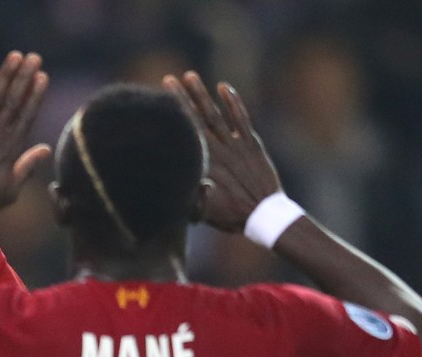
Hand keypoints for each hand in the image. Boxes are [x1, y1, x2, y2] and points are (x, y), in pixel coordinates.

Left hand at [0, 51, 50, 219]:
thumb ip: (27, 167)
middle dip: (25, 77)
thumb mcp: (10, 190)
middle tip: (34, 57)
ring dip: (6, 74)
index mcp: (11, 148)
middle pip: (14, 100)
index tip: (43, 77)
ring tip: (15, 56)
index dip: (36, 94)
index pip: (27, 115)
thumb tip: (45, 150)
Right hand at [163, 71, 281, 232]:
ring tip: (190, 75)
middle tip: (167, 79)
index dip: (171, 117)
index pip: (183, 135)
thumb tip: (171, 182)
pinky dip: (233, 102)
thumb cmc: (230, 216)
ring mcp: (235, 145)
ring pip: (215, 114)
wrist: (264, 215)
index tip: (157, 102)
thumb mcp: (201, 211)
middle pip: (195, 119)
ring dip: (202, 94)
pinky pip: (241, 119)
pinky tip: (224, 87)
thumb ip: (187, 195)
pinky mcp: (252, 145)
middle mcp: (217, 150)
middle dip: (180, 99)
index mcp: (203, 165)